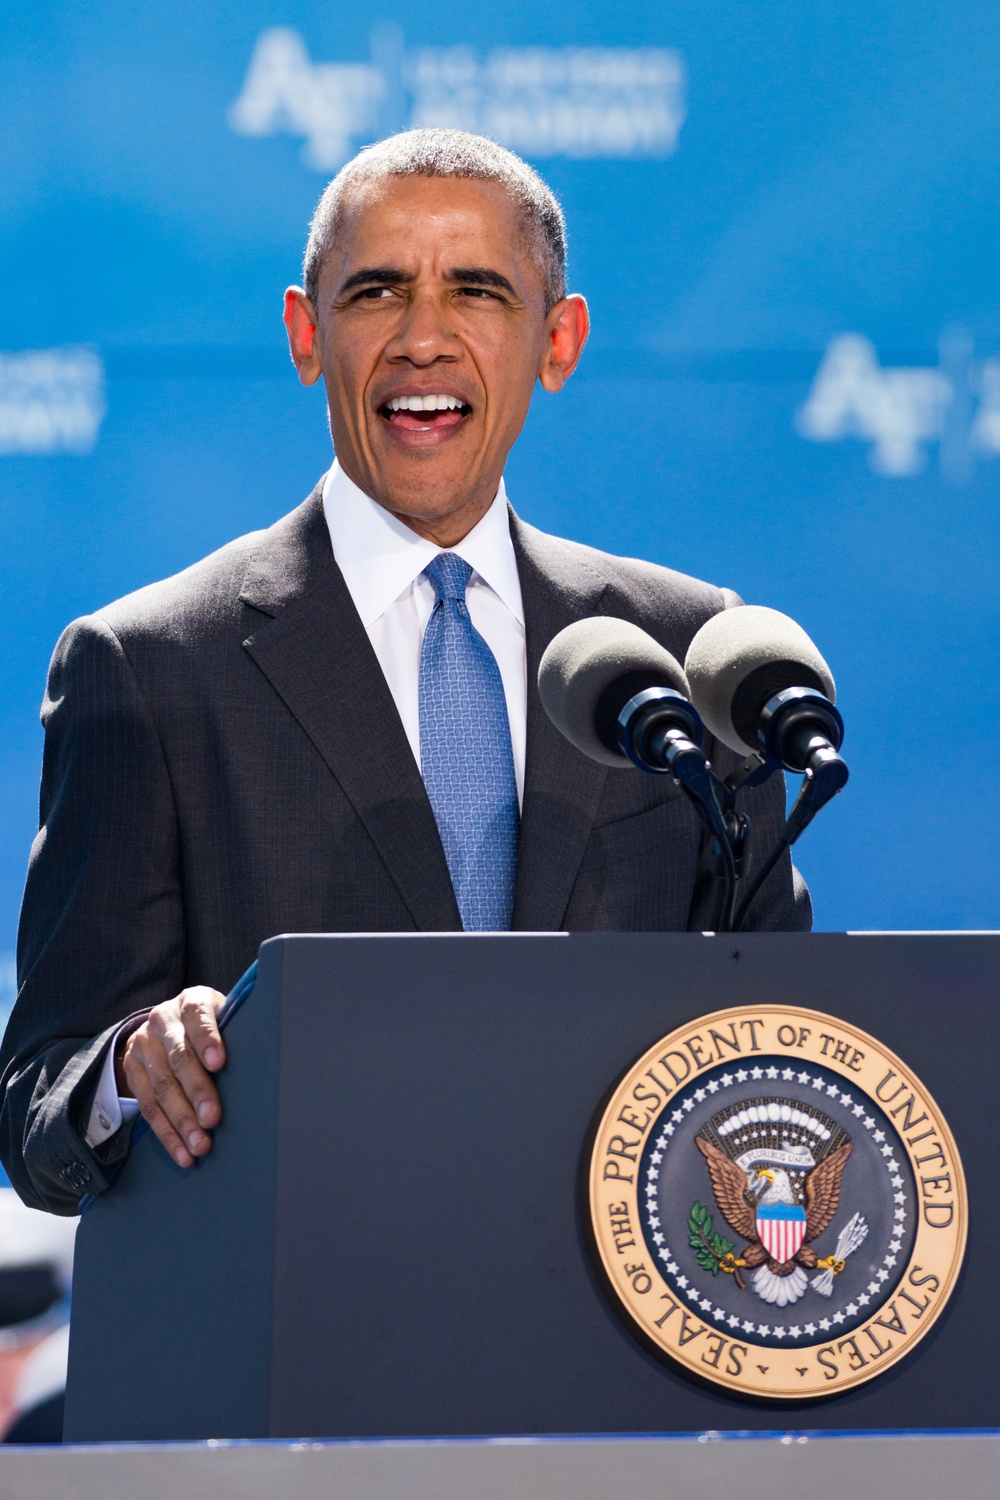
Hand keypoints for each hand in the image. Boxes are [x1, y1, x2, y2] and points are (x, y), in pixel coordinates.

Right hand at [117, 987, 226, 1166]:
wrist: (166, 1023)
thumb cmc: (210, 1026)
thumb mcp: (223, 1017)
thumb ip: (236, 1032)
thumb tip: (267, 1062)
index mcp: (191, 1002)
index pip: (198, 1016)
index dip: (208, 1039)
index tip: (219, 1063)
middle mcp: (162, 1020)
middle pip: (179, 1058)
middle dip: (197, 1091)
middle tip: (213, 1119)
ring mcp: (143, 1045)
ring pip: (161, 1087)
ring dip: (181, 1121)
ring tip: (200, 1145)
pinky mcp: (131, 1070)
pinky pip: (147, 1106)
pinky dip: (166, 1133)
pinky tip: (182, 1152)